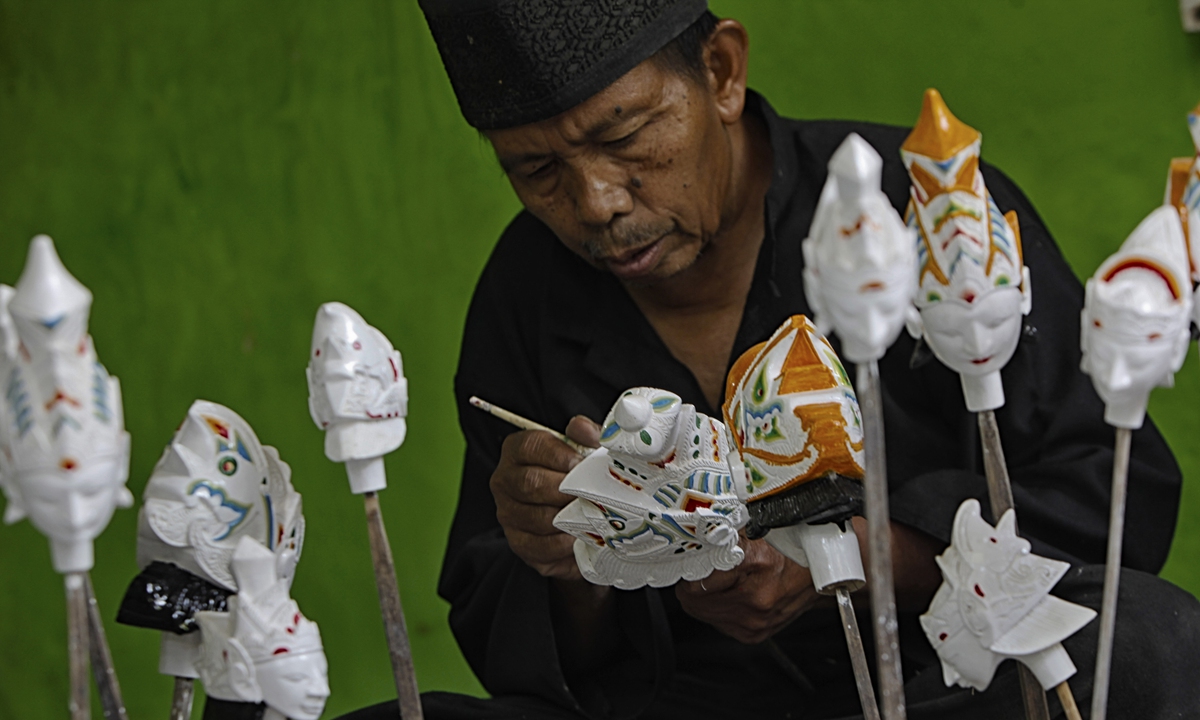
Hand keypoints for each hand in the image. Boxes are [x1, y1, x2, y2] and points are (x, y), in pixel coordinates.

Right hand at [490, 416, 600, 578]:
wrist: (576, 518)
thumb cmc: (579, 477)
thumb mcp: (585, 450)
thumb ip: (585, 435)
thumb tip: (583, 429)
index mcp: (517, 451)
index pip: (530, 446)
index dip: (558, 454)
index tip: (581, 462)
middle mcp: (505, 480)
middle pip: (530, 483)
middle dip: (565, 489)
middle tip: (591, 492)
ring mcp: (508, 513)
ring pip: (537, 516)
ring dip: (568, 517)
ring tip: (591, 515)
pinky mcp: (518, 543)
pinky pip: (540, 545)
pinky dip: (564, 543)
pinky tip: (579, 536)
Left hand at [675, 536, 823, 643]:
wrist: (820, 572)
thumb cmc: (790, 546)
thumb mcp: (756, 527)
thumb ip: (722, 533)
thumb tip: (691, 537)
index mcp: (757, 565)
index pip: (697, 579)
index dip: (689, 566)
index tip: (688, 558)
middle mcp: (757, 600)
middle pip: (694, 601)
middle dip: (692, 584)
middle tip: (698, 568)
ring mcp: (756, 621)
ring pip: (703, 613)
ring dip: (703, 598)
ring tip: (716, 580)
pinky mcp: (755, 633)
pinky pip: (718, 622)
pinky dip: (717, 608)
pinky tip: (729, 594)